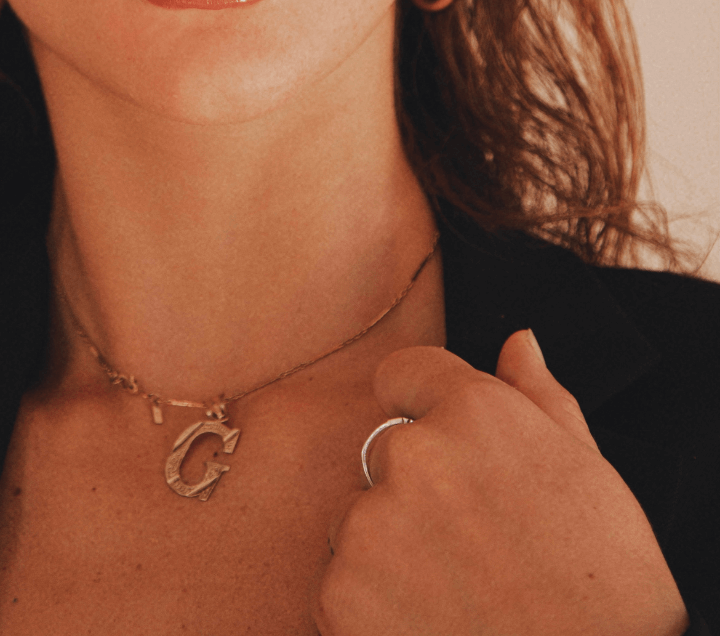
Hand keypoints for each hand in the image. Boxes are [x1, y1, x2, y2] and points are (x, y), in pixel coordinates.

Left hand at [316, 329, 688, 635]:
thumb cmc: (609, 596)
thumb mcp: (590, 478)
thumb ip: (539, 399)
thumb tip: (519, 343)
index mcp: (476, 413)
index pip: (404, 372)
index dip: (420, 409)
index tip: (442, 453)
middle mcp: (414, 453)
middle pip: (384, 455)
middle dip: (415, 494)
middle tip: (472, 551)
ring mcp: (371, 522)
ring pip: (359, 522)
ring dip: (388, 552)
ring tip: (455, 597)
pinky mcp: (340, 591)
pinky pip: (340, 585)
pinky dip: (371, 609)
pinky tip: (429, 626)